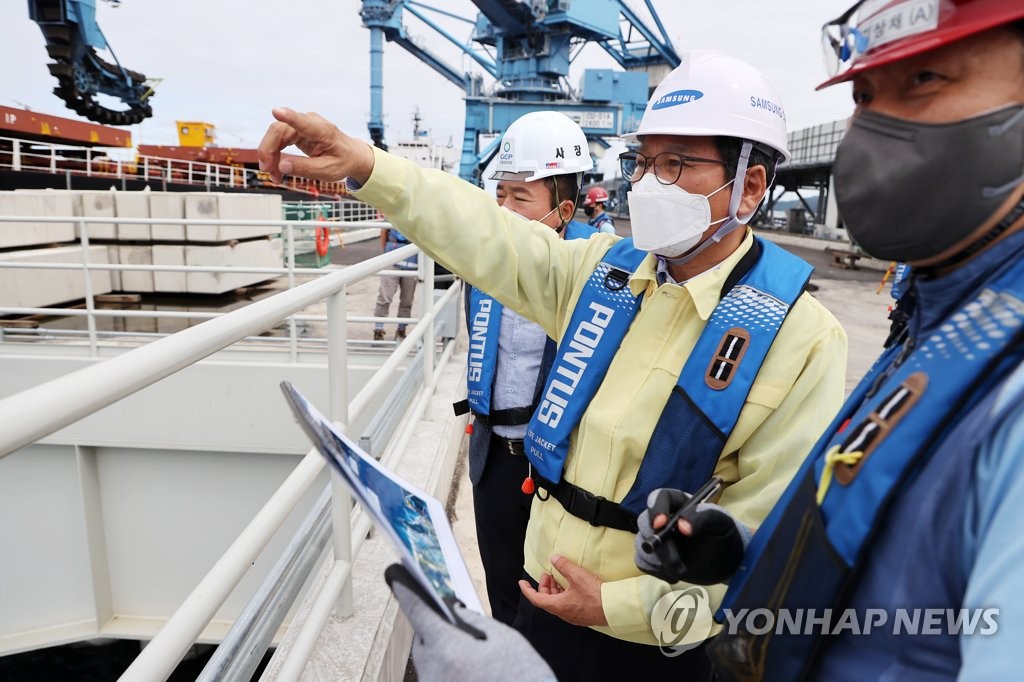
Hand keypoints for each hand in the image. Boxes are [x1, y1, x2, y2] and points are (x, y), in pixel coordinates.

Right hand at [257, 107, 374, 184]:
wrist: (351, 155)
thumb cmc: (342, 161)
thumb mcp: (328, 171)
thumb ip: (305, 168)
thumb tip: (282, 166)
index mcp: (323, 131)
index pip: (303, 122)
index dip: (288, 117)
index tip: (276, 112)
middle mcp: (309, 123)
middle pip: (278, 131)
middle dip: (268, 151)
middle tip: (267, 170)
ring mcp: (300, 126)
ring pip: (275, 136)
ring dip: (270, 156)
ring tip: (275, 176)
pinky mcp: (295, 132)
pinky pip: (278, 141)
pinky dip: (274, 156)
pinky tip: (277, 169)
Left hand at [385, 564, 554, 681]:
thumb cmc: (525, 677)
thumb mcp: (504, 639)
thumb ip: (474, 620)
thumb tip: (455, 611)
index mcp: (448, 649)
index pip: (418, 610)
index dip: (406, 589)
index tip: (395, 573)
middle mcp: (434, 671)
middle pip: (423, 636)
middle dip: (435, 623)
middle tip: (454, 615)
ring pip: (429, 657)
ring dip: (441, 645)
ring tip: (466, 642)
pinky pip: (436, 673)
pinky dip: (447, 664)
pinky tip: (466, 662)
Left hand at [519, 554, 607, 626]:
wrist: (614, 608)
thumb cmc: (596, 595)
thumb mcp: (577, 576)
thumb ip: (563, 566)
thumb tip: (554, 558)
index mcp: (558, 606)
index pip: (536, 599)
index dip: (527, 590)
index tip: (522, 583)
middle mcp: (564, 613)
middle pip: (546, 600)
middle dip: (544, 586)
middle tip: (548, 574)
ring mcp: (572, 615)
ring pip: (556, 603)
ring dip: (554, 590)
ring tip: (557, 578)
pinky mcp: (581, 615)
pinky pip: (566, 605)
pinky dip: (563, 594)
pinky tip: (569, 586)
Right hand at [634, 488, 750, 584]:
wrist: (728, 563)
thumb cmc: (726, 536)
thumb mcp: (723, 523)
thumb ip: (705, 518)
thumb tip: (681, 526)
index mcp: (680, 503)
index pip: (660, 497)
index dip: (657, 508)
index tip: (661, 524)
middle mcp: (665, 518)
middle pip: (646, 523)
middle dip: (660, 546)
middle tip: (677, 563)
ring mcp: (658, 538)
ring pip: (642, 545)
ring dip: (660, 562)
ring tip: (682, 570)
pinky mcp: (655, 556)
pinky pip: (643, 562)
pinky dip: (657, 571)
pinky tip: (675, 574)